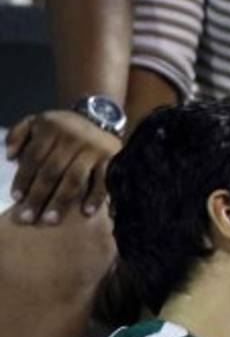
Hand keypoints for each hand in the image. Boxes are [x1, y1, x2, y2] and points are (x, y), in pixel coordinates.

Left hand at [5, 110, 121, 224]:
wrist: (99, 116)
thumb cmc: (63, 126)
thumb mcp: (37, 121)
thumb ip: (19, 134)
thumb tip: (9, 156)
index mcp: (50, 128)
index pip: (34, 157)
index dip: (24, 178)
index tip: (17, 198)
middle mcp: (72, 138)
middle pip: (52, 171)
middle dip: (39, 196)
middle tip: (28, 218)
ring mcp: (93, 150)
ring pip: (74, 179)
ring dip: (61, 201)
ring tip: (50, 220)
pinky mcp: (112, 159)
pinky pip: (103, 181)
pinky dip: (95, 197)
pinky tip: (86, 212)